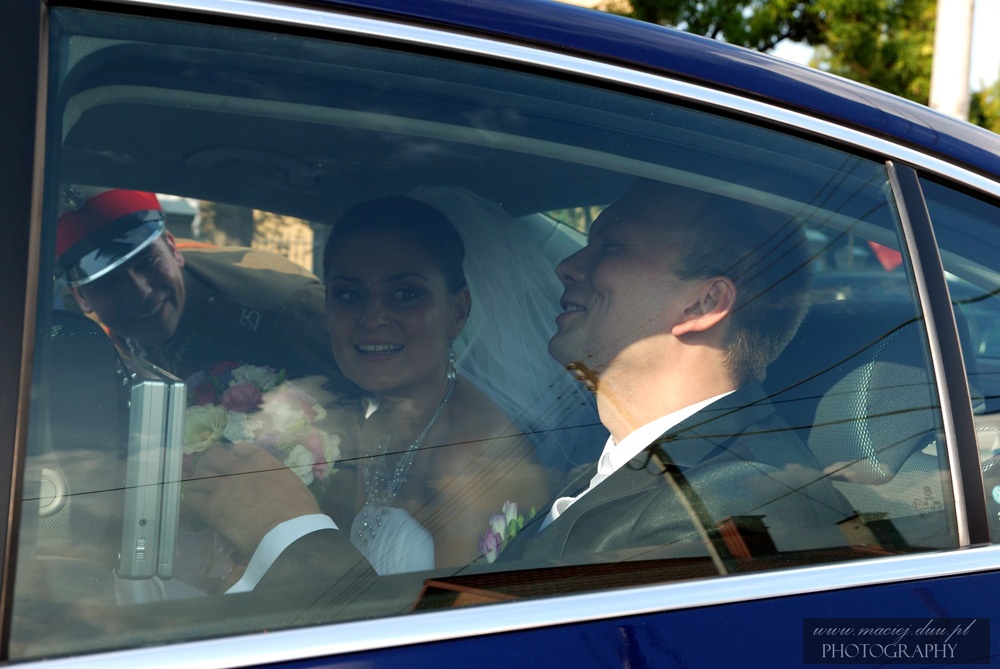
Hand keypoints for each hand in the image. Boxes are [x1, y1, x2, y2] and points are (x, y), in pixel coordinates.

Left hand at [182, 442, 320, 555]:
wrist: (289, 531)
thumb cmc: (299, 512)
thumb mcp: (292, 485)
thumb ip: (276, 480)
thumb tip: (273, 489)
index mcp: (262, 461)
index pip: (239, 448)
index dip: (232, 456)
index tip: (232, 464)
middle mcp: (239, 468)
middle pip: (213, 457)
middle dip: (208, 465)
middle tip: (208, 476)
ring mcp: (224, 486)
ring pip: (198, 477)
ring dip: (196, 485)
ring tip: (197, 495)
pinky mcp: (212, 507)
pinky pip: (191, 501)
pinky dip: (189, 507)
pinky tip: (192, 516)